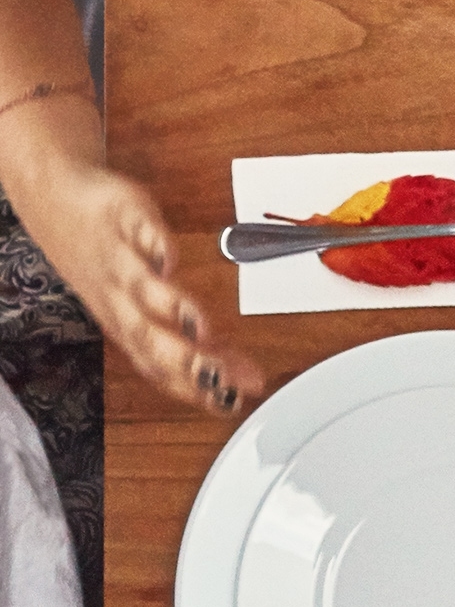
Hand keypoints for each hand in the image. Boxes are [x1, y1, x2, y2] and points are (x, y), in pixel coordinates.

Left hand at [14, 143, 261, 414]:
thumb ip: (203, 346)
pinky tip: (170, 258)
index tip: (234, 403)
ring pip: (139, 291)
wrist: (52, 202)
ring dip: (170, 310)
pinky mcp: (122, 218)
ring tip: (203, 328)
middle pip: (151, 337)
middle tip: (221, 378)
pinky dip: (151, 245)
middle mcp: (121, 301)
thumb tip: (249, 380)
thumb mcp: (153, 310)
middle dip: (187, 361)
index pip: (164, 368)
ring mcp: (120, 260)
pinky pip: (134, 232)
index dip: (197, 389)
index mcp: (130, 327)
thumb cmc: (109, 263)